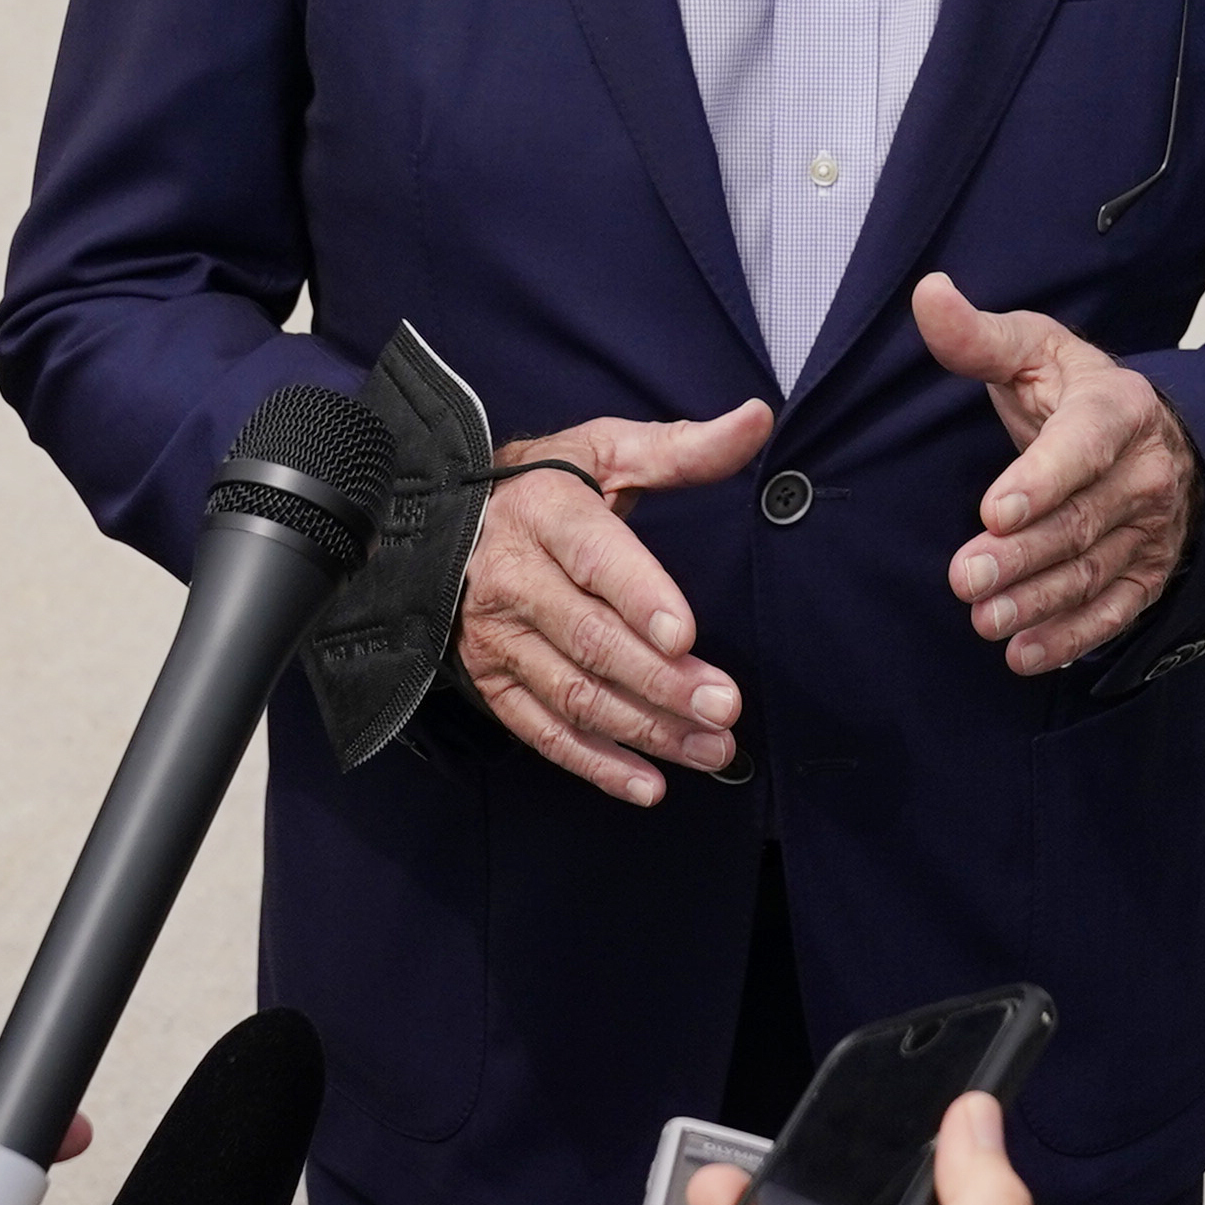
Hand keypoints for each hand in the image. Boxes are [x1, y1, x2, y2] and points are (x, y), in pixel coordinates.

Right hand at [461, 400, 768, 802]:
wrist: (447, 524)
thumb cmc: (550, 487)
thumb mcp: (607, 451)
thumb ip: (683, 448)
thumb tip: (757, 419)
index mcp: (546, 515)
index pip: (594, 558)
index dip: (640, 596)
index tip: (685, 632)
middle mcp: (513, 580)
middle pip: (591, 639)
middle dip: (662, 681)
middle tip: (725, 707)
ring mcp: (498, 638)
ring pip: (574, 694)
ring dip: (645, 730)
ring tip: (712, 748)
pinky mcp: (491, 682)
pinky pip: (543, 733)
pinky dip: (596, 766)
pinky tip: (649, 785)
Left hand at [914, 272, 1197, 674]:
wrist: (1152, 437)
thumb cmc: (1075, 391)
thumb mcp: (1033, 350)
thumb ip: (978, 335)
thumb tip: (928, 294)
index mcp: (1118, 409)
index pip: (1083, 447)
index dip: (1041, 480)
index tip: (994, 510)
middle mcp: (1144, 473)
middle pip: (1080, 521)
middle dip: (1022, 555)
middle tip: (965, 578)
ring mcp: (1150, 529)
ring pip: (1092, 571)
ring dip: (1039, 602)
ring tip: (985, 620)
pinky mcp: (1146, 573)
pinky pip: (1114, 612)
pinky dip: (1073, 638)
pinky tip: (1026, 655)